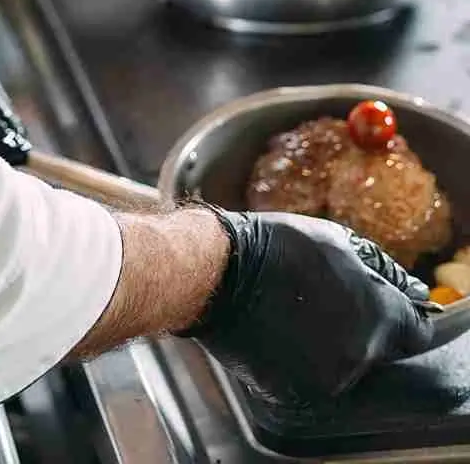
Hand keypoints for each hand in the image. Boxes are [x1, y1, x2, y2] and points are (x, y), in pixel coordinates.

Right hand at [188, 208, 432, 404]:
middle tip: (329, 299)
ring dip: (333, 344)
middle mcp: (359, 355)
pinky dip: (304, 361)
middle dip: (364, 327)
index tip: (388, 307)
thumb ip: (381, 269)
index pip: (416, 332)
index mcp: (377, 315)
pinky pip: (313, 379)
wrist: (219, 275)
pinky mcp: (296, 393)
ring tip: (299, 312)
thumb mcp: (336, 240)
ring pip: (346, 365)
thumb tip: (413, 290)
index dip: (404, 317)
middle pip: (379, 350)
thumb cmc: (278, 247)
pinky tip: (282, 330)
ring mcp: (327, 378)